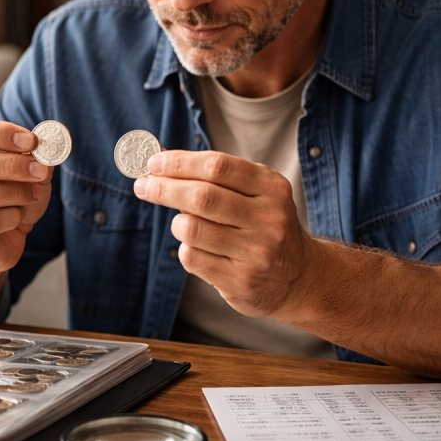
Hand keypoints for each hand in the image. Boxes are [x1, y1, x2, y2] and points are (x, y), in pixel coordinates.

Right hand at [0, 117, 52, 274]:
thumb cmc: (7, 200)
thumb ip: (33, 158)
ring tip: (34, 195)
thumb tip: (46, 147)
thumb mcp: (24, 174)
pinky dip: (11, 217)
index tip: (30, 141)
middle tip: (39, 170)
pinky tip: (18, 216)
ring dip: (14, 193)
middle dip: (11, 165)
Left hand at [133, 150, 316, 318]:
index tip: (154, 162)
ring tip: (183, 223)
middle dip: (165, 188)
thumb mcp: (254, 192)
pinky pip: (193, 258)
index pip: (217, 166)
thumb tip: (161, 159)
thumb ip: (214, 175)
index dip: (180, 163)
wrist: (297, 277)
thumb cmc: (263, 224)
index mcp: (272, 188)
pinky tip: (197, 247)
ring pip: (192, 229)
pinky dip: (186, 248)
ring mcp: (257, 252)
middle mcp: (269, 219)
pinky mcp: (241, 281)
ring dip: (178, 222)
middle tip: (143, 185)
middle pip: (202, 196)